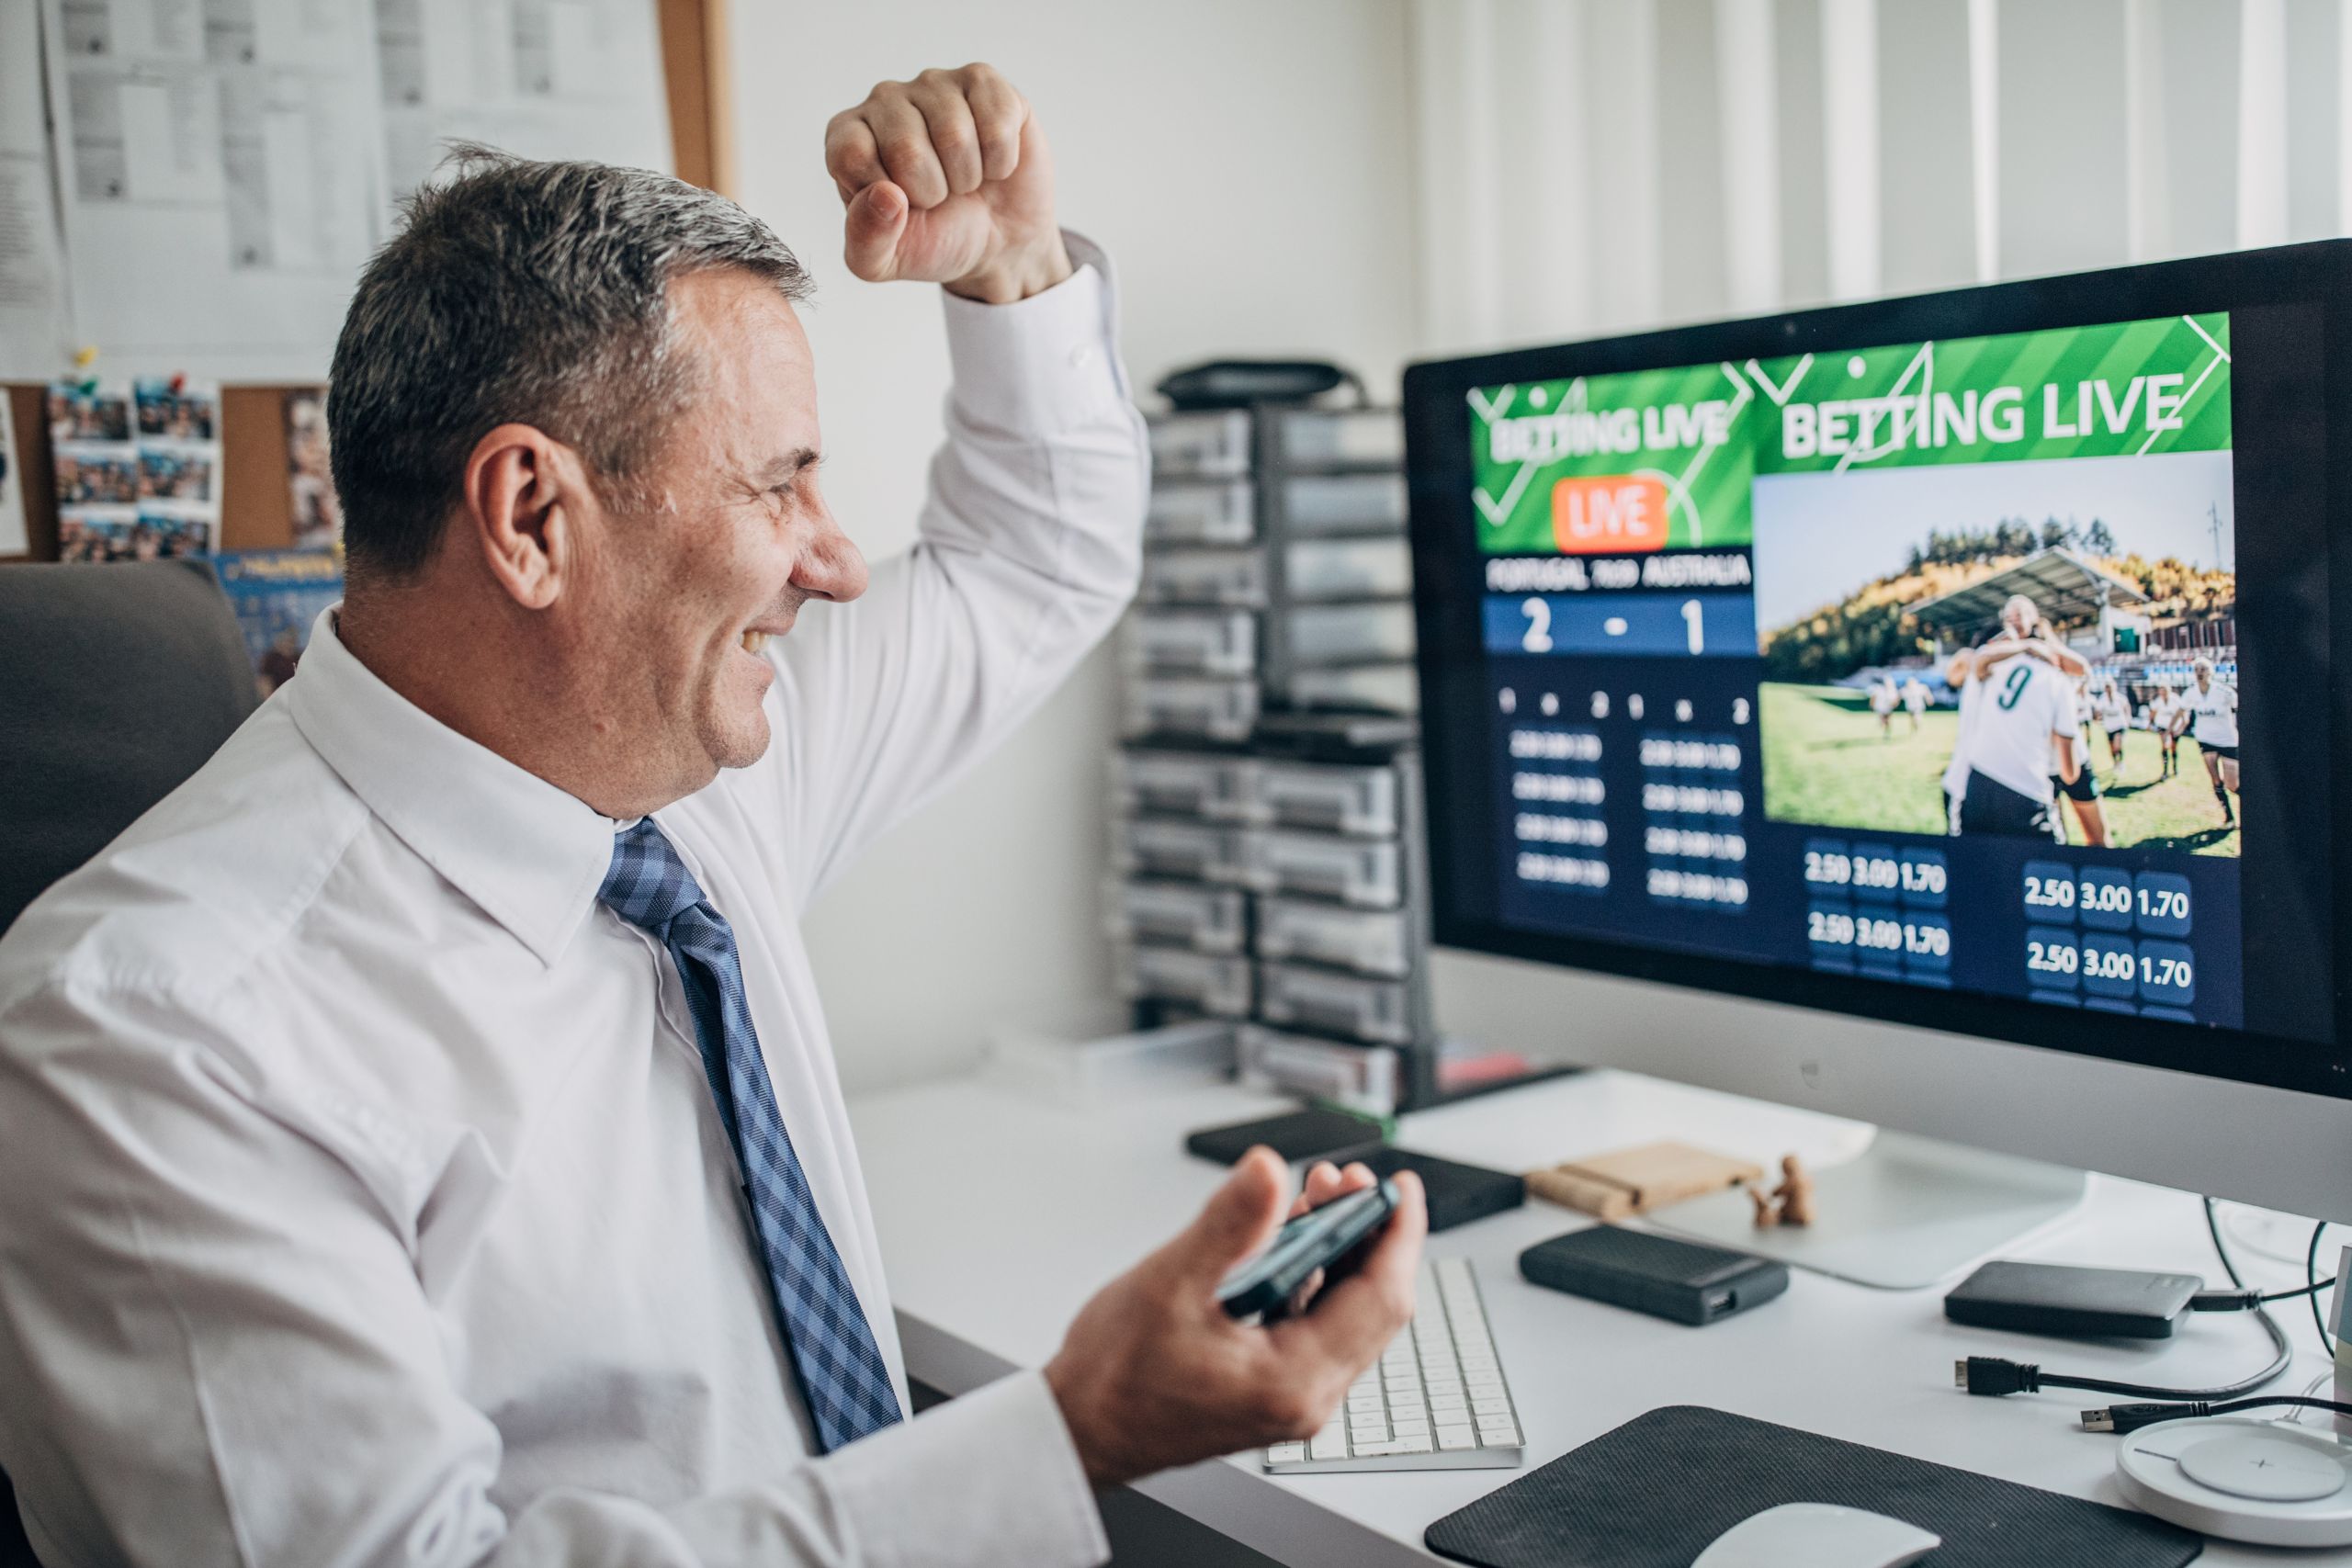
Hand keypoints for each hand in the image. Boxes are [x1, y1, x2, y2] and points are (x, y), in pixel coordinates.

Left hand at [823, 63, 1073, 303]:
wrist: (999, 242)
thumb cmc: (935, 241)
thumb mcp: (885, 262)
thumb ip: (866, 240)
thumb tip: (885, 195)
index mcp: (848, 138)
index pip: (852, 154)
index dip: (885, 195)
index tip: (900, 208)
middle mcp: (884, 101)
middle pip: (905, 146)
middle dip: (934, 191)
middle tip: (941, 197)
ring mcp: (933, 85)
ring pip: (954, 133)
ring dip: (969, 176)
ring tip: (966, 181)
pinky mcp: (982, 80)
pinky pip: (996, 120)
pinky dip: (1001, 159)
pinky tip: (993, 162)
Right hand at [1043, 1149, 1425, 1488]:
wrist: (1082, 1430)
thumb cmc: (1116, 1376)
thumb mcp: (1169, 1283)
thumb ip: (1228, 1225)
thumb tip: (1267, 1172)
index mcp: (1293, 1381)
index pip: (1380, 1299)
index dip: (1396, 1234)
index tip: (1400, 1186)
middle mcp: (1305, 1397)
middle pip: (1371, 1305)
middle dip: (1365, 1232)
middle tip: (1343, 1178)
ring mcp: (1292, 1395)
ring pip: (1345, 1313)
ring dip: (1337, 1250)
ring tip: (1315, 1194)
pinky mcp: (1274, 1386)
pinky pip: (1315, 1324)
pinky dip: (1312, 1276)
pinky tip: (1289, 1237)